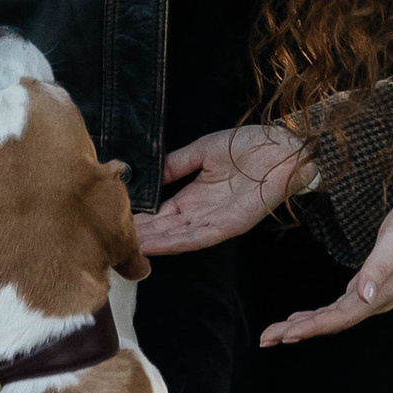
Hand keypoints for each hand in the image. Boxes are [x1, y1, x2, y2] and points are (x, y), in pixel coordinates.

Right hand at [130, 123, 312, 256]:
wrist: (284, 148)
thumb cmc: (250, 145)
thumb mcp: (204, 151)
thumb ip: (176, 164)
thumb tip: (148, 173)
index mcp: (195, 193)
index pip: (160, 211)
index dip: (139, 217)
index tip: (114, 219)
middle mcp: (201, 211)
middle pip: (164, 228)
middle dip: (139, 234)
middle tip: (109, 240)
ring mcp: (215, 220)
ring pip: (176, 236)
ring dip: (151, 243)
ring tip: (124, 247)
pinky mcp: (229, 226)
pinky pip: (197, 237)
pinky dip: (174, 242)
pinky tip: (153, 245)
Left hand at [261, 195, 392, 346]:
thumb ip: (378, 269)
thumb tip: (364, 296)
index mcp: (380, 296)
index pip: (339, 318)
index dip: (311, 327)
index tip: (285, 335)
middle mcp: (374, 301)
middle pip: (331, 323)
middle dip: (297, 331)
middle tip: (265, 339)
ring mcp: (372, 296)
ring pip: (332, 317)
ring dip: (303, 325)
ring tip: (275, 334)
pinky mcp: (368, 287)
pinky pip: (337, 308)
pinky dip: (316, 315)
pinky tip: (300, 318)